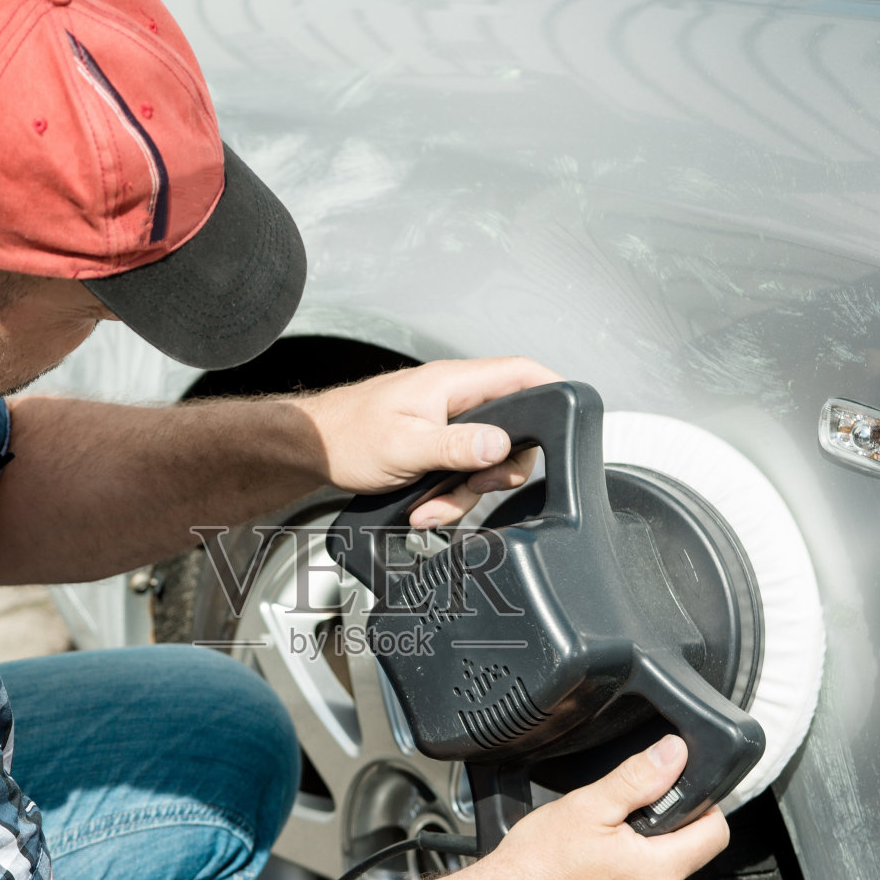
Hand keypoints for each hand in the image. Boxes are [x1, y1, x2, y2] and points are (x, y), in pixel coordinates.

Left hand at [301, 356, 560, 526]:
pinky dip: (447, 497)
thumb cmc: (347, 435)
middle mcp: (456, 399)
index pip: (521, 372)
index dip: (551, 390)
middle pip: (512, 430)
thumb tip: (502, 444)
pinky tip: (424, 507)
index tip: (566, 420)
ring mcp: (447, 425)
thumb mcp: (406, 445)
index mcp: (453, 383)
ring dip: (465, 492)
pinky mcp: (437, 448)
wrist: (313, 450)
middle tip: (478, 484)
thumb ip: (456, 445)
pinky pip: (461, 475)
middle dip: (500, 469)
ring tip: (432, 506)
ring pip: (486, 461)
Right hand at [477, 735, 729, 879]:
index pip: (716, 833)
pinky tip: (582, 867)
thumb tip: (672, 754)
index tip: (679, 790)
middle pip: (685, 852)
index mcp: (658, 871)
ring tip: (592, 842)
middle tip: (619, 813)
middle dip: (660, 827)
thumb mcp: (588, 806)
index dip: (704, 804)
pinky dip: (615, 877)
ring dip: (636, 853)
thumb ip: (638, 778)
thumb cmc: (534, 868)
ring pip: (654, 873)